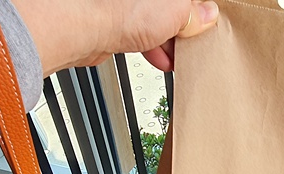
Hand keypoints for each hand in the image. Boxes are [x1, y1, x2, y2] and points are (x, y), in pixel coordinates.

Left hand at [11, 0, 218, 75]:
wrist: (77, 27)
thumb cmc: (115, 9)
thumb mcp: (174, 10)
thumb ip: (193, 13)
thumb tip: (206, 14)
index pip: (184, 0)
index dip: (196, 11)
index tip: (205, 23)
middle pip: (167, 7)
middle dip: (182, 26)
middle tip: (192, 42)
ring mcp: (122, 5)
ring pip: (153, 19)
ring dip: (168, 40)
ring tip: (176, 55)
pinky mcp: (110, 17)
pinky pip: (137, 30)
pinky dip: (150, 45)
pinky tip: (158, 58)